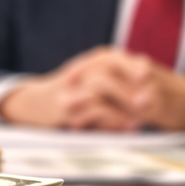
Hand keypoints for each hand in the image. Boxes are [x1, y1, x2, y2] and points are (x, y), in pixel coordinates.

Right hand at [0, 47, 184, 131]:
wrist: (32, 105)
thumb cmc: (69, 94)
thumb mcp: (92, 84)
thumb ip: (117, 84)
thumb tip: (148, 92)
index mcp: (87, 63)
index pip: (110, 58)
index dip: (129, 64)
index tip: (149, 72)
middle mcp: (78, 73)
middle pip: (107, 72)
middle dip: (131, 86)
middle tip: (152, 99)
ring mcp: (70, 91)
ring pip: (100, 90)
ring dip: (124, 104)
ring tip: (143, 117)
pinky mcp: (65, 111)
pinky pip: (92, 113)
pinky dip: (113, 120)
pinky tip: (128, 127)